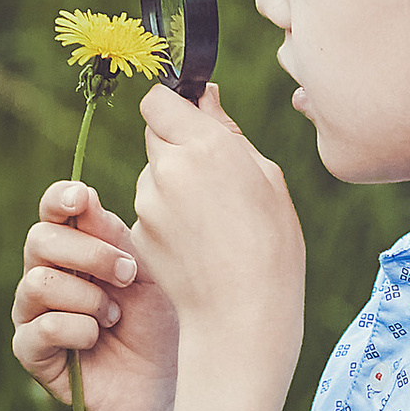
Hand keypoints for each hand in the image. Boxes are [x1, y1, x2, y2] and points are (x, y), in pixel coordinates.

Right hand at [11, 180, 179, 410]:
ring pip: (38, 284)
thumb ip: (114, 239)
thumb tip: (83, 199)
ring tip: (114, 317)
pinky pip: (44, 327)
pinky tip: (99, 339)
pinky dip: (79, 330)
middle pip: (40, 241)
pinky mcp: (32, 353)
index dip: (60, 199)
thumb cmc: (156, 327)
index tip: (83, 199)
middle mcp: (44, 277)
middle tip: (129, 276)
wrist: (162, 390)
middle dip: (90, 254)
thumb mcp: (144, 277)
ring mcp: (32, 315)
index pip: (51, 211)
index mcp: (72, 251)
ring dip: (87, 297)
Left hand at [130, 86, 304, 394]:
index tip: (191, 120)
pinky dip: (167, 217)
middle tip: (213, 177)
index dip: (174, 106)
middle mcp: (168, 168)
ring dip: (173, 183)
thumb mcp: (267, 178)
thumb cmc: (272, 245)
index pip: (158, 100)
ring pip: (152, 173)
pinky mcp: (137, 231)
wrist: (243, 313)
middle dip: (177, 145)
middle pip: (155, 134)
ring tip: (211, 221)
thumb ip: (228, 131)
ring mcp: (147, 202)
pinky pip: (150, 208)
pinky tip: (196, 243)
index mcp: (206, 146)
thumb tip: (204, 97)